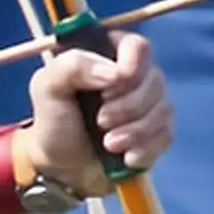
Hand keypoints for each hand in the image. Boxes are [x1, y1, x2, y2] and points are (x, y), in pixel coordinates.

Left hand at [19, 32, 171, 196]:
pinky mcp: (157, 131)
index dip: (131, 66)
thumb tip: (116, 72)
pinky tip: (124, 156)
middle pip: (155, 79)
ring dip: (134, 131)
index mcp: (107, 55)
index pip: (137, 45)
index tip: (112, 85)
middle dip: (127, 106)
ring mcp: (149, 104)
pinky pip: (166, 135)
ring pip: (163, 109)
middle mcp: (134, 75)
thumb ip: (72, 66)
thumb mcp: (47, 88)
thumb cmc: (53, 123)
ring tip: (107, 143)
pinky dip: (143, 149)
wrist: (61, 168)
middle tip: (100, 120)